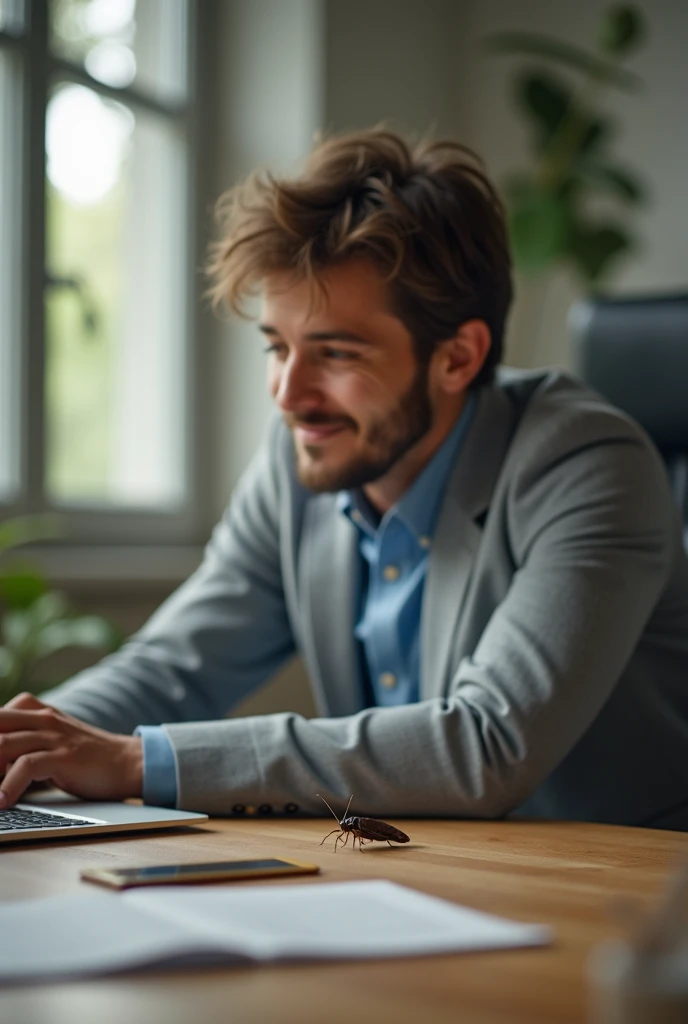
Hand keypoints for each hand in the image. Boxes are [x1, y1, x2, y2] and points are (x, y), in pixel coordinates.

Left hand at [0, 693, 142, 807]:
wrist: (129, 763)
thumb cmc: (88, 758)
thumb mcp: (52, 742)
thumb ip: (23, 744)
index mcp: (36, 711)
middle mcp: (43, 718)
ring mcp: (54, 735)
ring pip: (3, 744)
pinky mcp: (65, 755)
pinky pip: (26, 765)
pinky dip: (7, 785)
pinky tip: (2, 802)